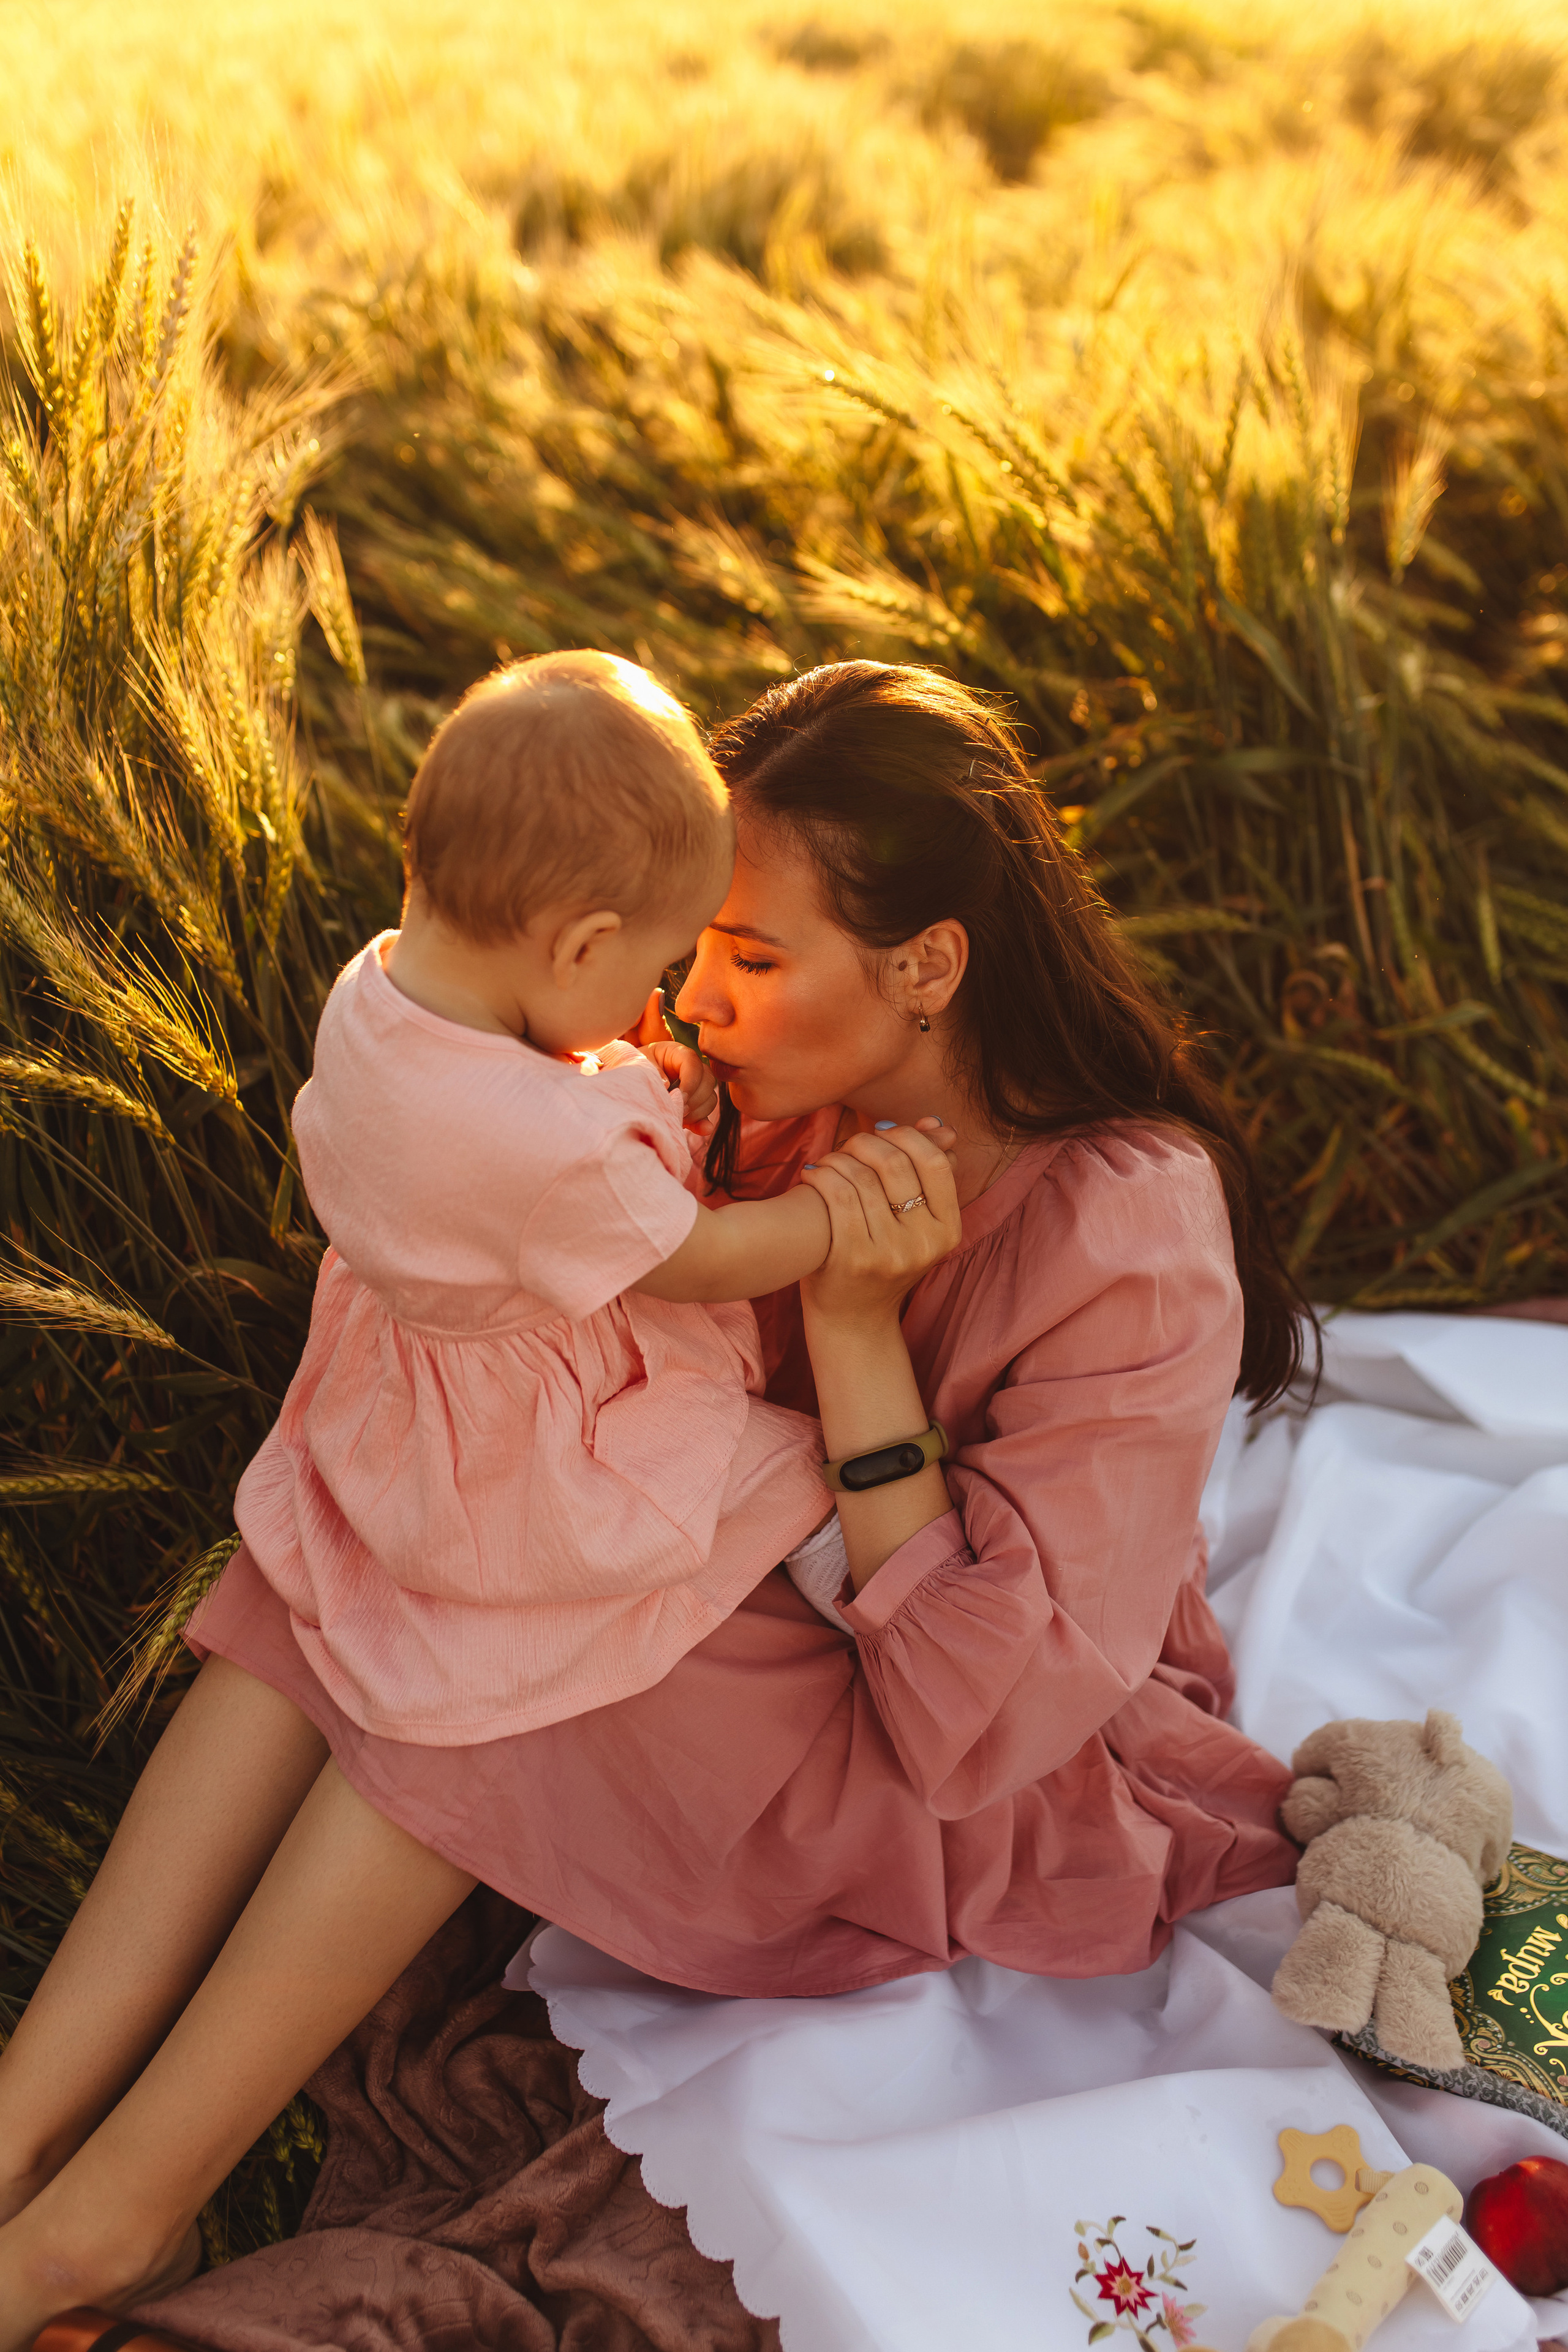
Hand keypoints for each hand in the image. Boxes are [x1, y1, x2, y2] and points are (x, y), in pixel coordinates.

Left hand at [641, 1039, 718, 1125]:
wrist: (632, 1081)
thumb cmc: (636, 1067)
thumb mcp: (639, 1063)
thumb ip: (652, 1071)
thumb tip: (667, 1086)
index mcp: (678, 1054)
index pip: (693, 1063)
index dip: (690, 1081)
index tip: (678, 1096)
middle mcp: (693, 1069)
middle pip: (708, 1081)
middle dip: (695, 1099)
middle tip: (678, 1110)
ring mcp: (696, 1087)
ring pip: (710, 1098)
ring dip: (698, 1111)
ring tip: (678, 1117)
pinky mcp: (694, 1105)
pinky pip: (706, 1114)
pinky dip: (704, 1123)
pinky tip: (703, 1130)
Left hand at [798, 1120, 959, 1326]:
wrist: (853, 1320)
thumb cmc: (881, 1259)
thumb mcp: (914, 1223)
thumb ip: (925, 1174)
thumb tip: (938, 1124)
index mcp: (948, 1230)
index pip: (935, 1163)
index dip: (907, 1137)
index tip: (882, 1132)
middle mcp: (925, 1244)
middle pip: (896, 1164)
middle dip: (866, 1142)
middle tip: (849, 1144)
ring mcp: (891, 1254)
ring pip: (862, 1177)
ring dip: (839, 1158)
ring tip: (829, 1160)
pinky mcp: (856, 1259)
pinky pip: (838, 1196)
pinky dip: (822, 1175)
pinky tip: (813, 1174)